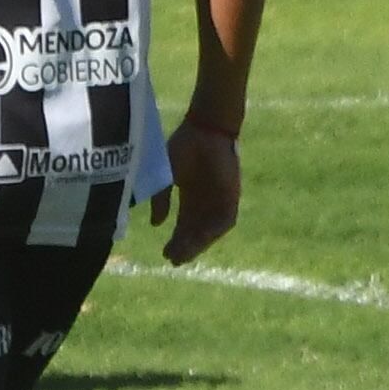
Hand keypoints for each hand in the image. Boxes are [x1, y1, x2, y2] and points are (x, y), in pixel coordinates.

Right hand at [153, 120, 240, 264]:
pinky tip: (203, 240)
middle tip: (173, 259)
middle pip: (195, 233)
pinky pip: (226, 220)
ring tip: (185, 253)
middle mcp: (204, 203)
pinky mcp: (231, 197)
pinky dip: (215, 231)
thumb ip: (161, 199)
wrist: (206, 131)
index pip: (182, 226)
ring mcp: (218, 201)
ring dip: (198, 243)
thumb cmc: (184, 146)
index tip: (165, 254)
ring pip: (209, 230)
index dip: (175, 241)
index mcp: (189, 198)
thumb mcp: (165, 176)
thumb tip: (156, 224)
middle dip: (185, 247)